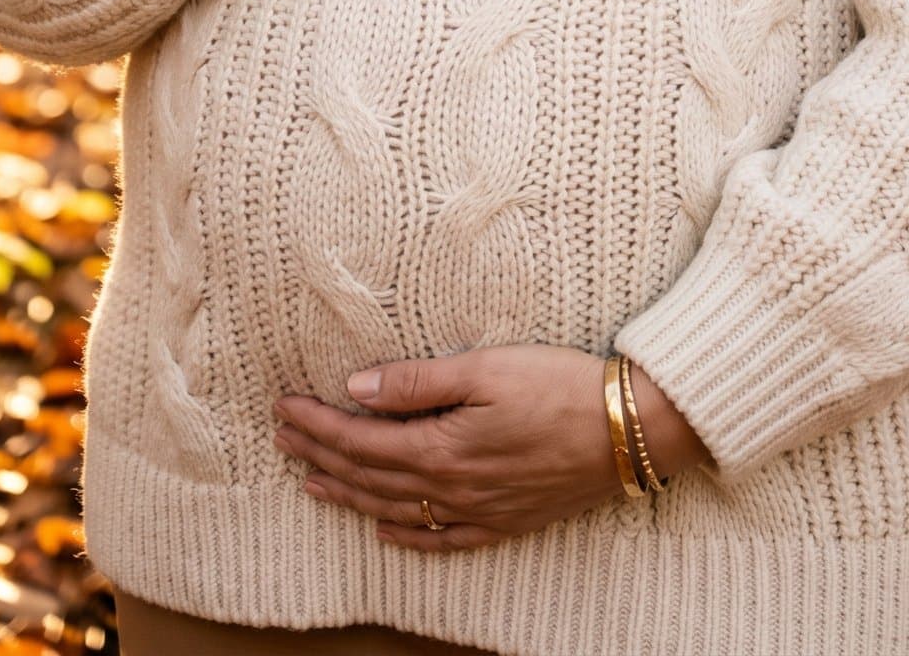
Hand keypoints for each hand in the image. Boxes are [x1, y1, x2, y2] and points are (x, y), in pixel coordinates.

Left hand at [270, 345, 713, 550]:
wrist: (627, 430)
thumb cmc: (558, 385)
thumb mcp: (485, 367)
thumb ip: (417, 382)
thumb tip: (355, 389)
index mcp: (441, 448)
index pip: (359, 440)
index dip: (316, 424)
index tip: (283, 407)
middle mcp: (451, 490)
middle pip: (368, 476)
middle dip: (319, 455)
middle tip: (280, 438)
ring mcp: (477, 512)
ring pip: (395, 509)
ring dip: (348, 494)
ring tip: (310, 481)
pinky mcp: (503, 522)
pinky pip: (441, 540)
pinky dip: (406, 536)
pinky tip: (385, 530)